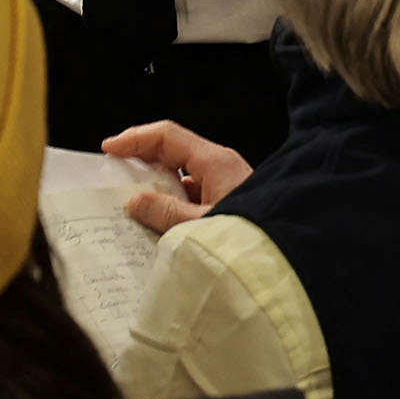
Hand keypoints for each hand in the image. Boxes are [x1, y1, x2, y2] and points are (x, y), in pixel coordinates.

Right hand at [103, 120, 253, 232]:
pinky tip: (159, 223)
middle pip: (172, 153)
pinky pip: (193, 196)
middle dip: (141, 162)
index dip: (135, 139)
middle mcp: (220, 167)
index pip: (167, 136)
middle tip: (113, 175)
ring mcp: (226, 185)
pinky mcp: (229, 203)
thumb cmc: (251, 238)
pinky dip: (173, 204)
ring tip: (130, 203)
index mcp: (215, 162)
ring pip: (182, 177)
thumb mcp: (201, 227)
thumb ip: (165, 213)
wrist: (290, 261)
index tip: (109, 149)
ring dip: (157, 188)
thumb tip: (134, 200)